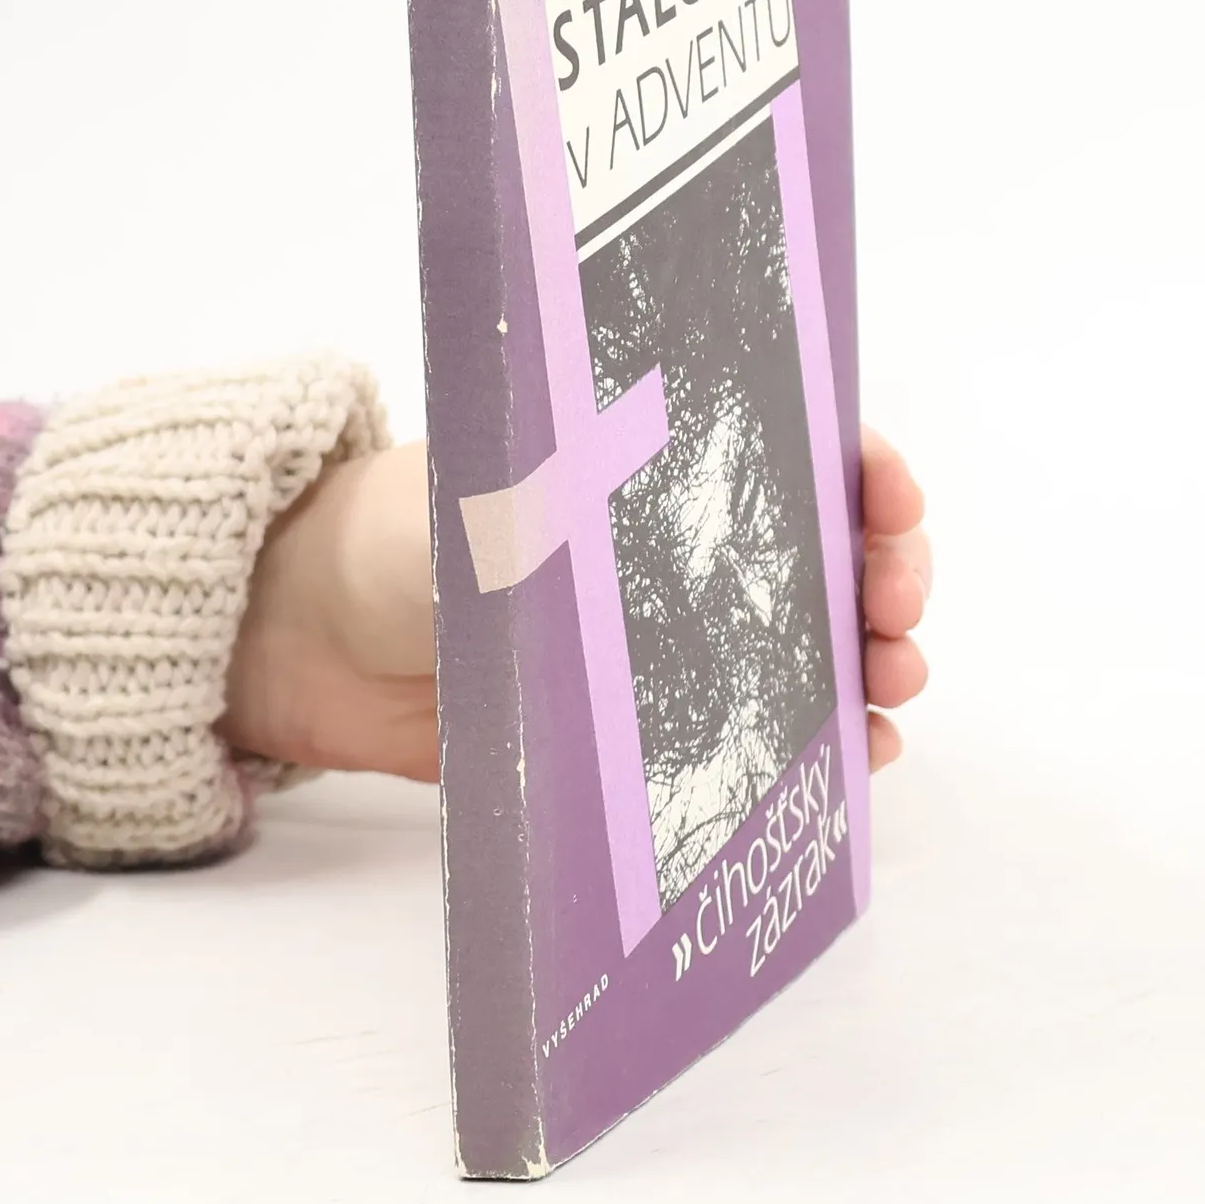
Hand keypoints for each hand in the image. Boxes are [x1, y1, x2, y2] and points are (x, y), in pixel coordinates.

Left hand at [221, 428, 930, 781]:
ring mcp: (671, 640)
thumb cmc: (392, 536)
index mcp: (651, 464)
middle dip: (885, 571)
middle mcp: (678, 548)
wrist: (309, 638)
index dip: (860, 465)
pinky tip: (858, 758)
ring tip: (895, 685)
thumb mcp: (472, 505)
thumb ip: (544, 518)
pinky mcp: (646, 728)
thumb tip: (612, 543)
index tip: (889, 494)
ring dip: (871, 659)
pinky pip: (757, 734)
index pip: (791, 446)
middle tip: (895, 610)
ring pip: (810, 644)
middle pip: (825, 550)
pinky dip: (820, 744)